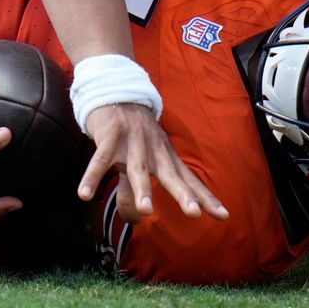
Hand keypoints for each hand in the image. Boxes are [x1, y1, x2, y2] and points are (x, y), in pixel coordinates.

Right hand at [78, 102, 228, 220]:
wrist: (115, 91)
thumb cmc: (134, 130)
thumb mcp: (147, 155)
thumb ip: (148, 183)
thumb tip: (141, 216)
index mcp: (166, 156)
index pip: (189, 179)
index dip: (206, 197)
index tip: (223, 216)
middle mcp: (154, 150)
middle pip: (170, 175)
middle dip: (182, 194)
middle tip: (193, 214)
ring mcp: (133, 142)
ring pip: (139, 168)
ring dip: (142, 189)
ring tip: (145, 211)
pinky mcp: (110, 136)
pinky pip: (100, 160)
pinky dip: (92, 177)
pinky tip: (84, 194)